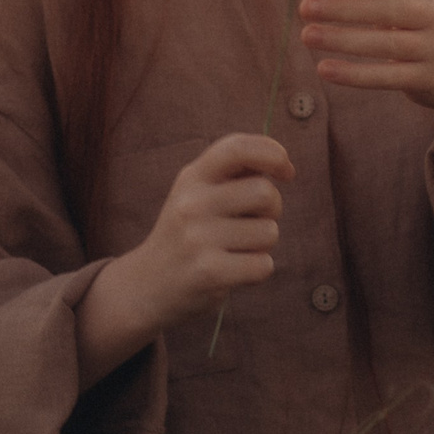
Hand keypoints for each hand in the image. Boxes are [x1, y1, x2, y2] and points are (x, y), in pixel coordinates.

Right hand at [113, 134, 292, 331]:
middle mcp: (192, 203)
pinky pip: (263, 265)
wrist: (146, 286)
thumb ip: (235, 175)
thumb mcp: (198, 195)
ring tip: (235, 250)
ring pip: (269, 232)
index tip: (286, 171)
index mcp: (192, 177)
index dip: (273, 153)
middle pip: (265, 192)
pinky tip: (233, 271)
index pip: (237, 147)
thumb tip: (284, 164)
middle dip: (272, 210)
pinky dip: (258, 270)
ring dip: (263, 245)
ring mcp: (198, 238)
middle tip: (253, 222)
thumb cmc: (188, 235)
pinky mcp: (209, 272)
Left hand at [300, 0, 433, 121]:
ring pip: (385, 45)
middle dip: (343, 9)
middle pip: (387, 10)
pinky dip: (354, 74)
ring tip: (307, 35)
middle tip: (304, 8)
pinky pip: (387, 77)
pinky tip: (324, 69)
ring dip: (342, 40)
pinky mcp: (429, 80)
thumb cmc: (423, 23)